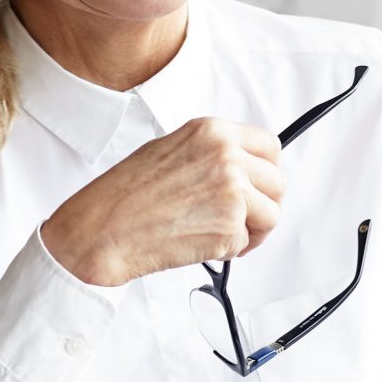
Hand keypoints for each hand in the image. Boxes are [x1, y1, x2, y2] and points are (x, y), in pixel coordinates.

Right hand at [40, 117, 284, 287]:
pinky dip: (229, 249)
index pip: (269, 146)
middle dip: (263, 204)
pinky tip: (200, 242)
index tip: (260, 184)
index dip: (267, 170)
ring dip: (252, 230)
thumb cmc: (126, 194)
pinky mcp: (230, 227)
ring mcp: (232, 192)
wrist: (103, 229)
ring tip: (220, 233)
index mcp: (213, 131)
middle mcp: (227, 157)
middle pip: (278, 182)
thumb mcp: (171, 150)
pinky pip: (247, 242)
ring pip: (272, 215)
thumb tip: (243, 169)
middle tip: (242, 217)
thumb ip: (212, 154)